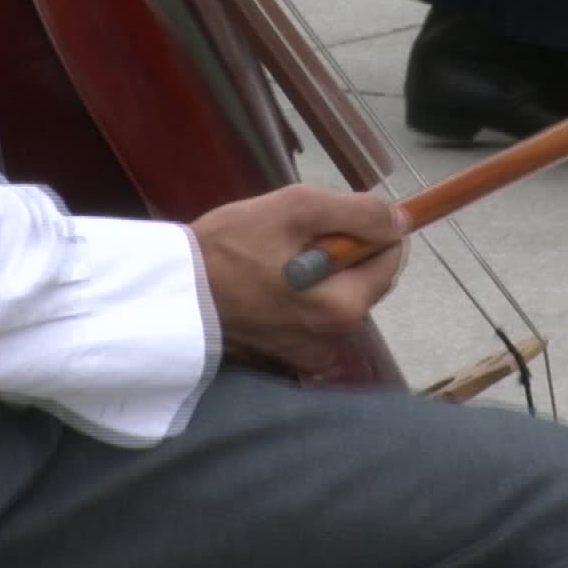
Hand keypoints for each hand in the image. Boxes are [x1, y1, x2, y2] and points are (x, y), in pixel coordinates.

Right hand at [189, 184, 407, 372]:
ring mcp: (309, 355)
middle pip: (364, 279)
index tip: (334, 217)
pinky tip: (262, 283)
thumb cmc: (227, 248)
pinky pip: (309, 317)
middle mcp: (335, 340)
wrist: (168, 294)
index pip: (391, 256)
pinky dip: (296, 297)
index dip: (369, 228)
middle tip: (292, 236)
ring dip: (317, 273)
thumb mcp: (296, 208)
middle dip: (340, 252)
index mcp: (345, 308)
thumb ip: (358, 212)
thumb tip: (399, 221)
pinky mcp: (284, 359)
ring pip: (335, 297)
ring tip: (271, 258)